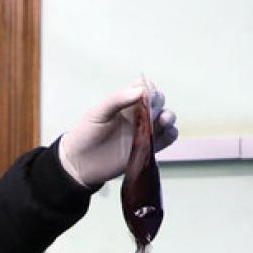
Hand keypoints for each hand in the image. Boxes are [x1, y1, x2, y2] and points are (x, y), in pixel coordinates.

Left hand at [57, 80, 178, 189]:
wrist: (80, 164)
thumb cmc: (85, 134)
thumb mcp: (97, 113)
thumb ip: (117, 99)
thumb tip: (141, 90)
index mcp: (125, 102)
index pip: (144, 88)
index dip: (149, 89)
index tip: (146, 94)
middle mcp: (137, 114)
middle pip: (158, 102)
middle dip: (158, 103)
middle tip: (151, 110)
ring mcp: (143, 131)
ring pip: (165, 119)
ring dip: (169, 117)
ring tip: (164, 120)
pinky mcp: (147, 149)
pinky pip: (166, 139)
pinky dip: (172, 134)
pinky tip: (168, 132)